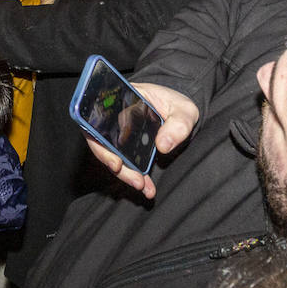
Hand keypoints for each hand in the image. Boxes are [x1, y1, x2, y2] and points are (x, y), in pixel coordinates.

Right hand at [84, 82, 198, 198]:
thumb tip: (163, 146)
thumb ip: (178, 124)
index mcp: (123, 100)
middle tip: (136, 180)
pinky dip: (134, 176)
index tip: (116, 162)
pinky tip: (147, 187)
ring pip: (112, 156)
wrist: (179, 111)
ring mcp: (119, 134)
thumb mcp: (185, 110)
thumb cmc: (177, 105)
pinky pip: (124, 163)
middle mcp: (115, 117)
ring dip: (125, 174)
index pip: (101, 121)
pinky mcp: (126, 148)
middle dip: (116, 166)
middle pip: (103, 143)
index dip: (101, 143)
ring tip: (143, 186)